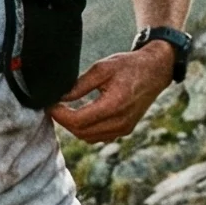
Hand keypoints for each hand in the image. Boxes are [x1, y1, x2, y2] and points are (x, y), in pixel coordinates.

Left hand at [48, 42, 173, 142]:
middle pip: (81, 132)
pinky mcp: (125, 130)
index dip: (59, 115)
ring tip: (65, 110)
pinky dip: (86, 130)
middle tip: (54, 106)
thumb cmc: (129, 66)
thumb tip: (59, 97)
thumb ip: (79, 85)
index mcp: (114, 105)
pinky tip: (80, 115)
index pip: (78, 120)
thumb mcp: (102, 68)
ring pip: (88, 138)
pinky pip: (99, 137)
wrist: (155, 71)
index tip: (50, 104)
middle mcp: (120, 121)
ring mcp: (124, 128)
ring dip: (74, 127)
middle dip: (64, 121)